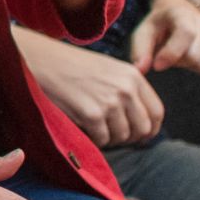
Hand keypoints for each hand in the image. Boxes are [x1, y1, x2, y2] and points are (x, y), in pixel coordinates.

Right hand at [16, 26, 164, 146]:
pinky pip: (102, 139)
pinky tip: (84, 128)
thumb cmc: (72, 65)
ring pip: (122, 136)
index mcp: (133, 76)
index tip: (140, 135)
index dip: (150, 129)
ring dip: (109, 138)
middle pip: (142, 128)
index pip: (157, 112)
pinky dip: (94, 139)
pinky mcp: (92, 114)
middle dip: (129, 137)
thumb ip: (128, 88)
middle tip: (113, 135)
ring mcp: (110, 102)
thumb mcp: (108, 68)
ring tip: (95, 129)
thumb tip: (142, 118)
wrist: (42, 60)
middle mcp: (126, 89)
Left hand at [131, 0, 199, 76]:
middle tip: (169, 55)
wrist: (180, 13)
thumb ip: (140, 51)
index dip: (172, 54)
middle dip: (178, 62)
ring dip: (189, 66)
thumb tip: (140, 69)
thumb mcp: (143, 33)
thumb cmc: (159, 26)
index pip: (186, 34)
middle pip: (195, 55)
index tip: (158, 66)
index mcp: (182, 14)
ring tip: (181, 54)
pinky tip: (193, 57)